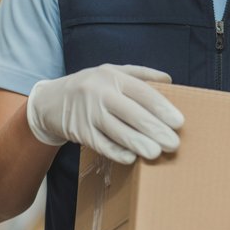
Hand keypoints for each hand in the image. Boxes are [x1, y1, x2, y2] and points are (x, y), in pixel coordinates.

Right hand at [26, 64, 183, 164]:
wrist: (51, 101)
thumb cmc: (91, 86)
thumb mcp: (112, 72)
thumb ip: (141, 74)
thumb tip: (170, 81)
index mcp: (112, 76)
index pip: (142, 92)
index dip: (162, 108)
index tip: (179, 122)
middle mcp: (100, 93)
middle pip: (132, 114)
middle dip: (155, 130)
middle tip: (173, 144)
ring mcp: (88, 113)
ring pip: (117, 131)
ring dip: (139, 144)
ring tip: (156, 153)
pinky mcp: (80, 132)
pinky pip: (102, 145)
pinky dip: (117, 152)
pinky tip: (132, 158)